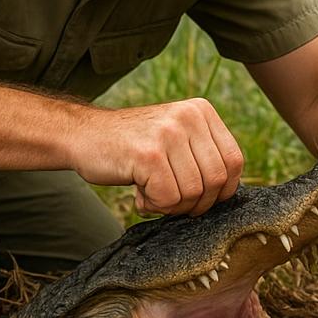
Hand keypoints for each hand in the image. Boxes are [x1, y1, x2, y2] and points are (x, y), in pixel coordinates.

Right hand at [74, 99, 243, 216]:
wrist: (83, 135)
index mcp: (201, 111)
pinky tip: (139, 194)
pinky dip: (154, 206)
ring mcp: (169, 134)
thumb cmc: (131, 146)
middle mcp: (188, 117)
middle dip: (196, 203)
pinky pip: (169, 198)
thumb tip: (228, 193)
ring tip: (150, 194)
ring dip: (172, 206)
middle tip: (170, 202)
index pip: (235, 161)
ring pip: (194, 193)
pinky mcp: (149, 155)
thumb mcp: (174, 137)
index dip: (222, 190)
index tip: (200, 199)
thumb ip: (201, 155)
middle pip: (217, 180)